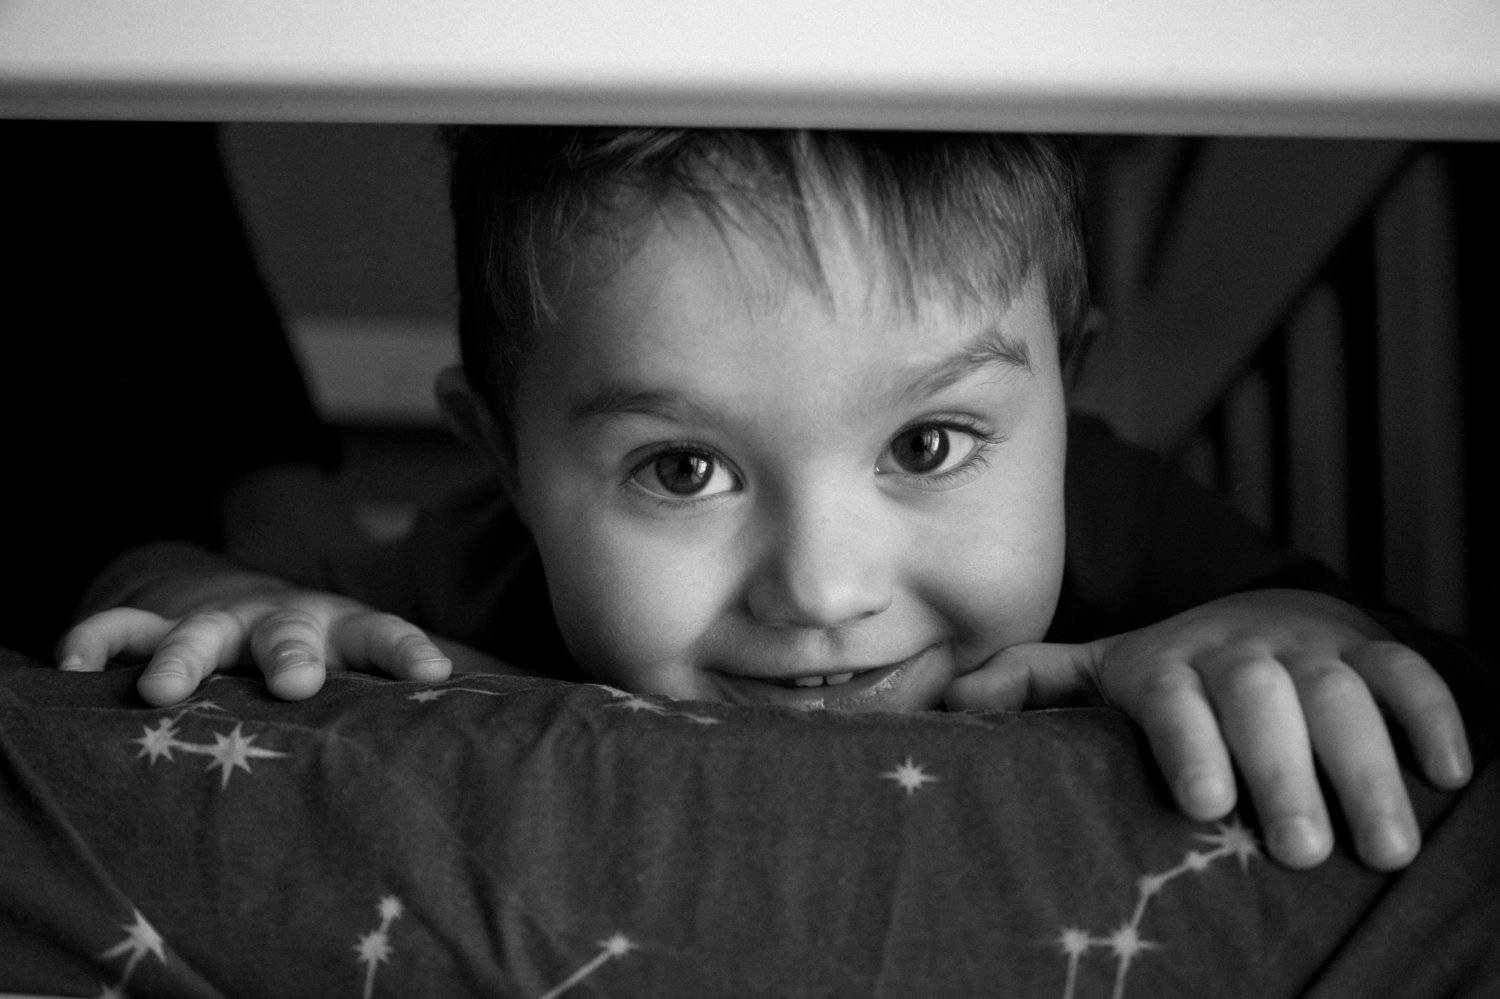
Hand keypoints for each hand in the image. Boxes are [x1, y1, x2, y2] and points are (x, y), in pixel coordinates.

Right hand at [57, 590, 453, 705]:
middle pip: (293, 633)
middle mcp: (285, 621)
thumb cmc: (330, 644)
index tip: (434, 675)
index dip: (409, 651)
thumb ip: (462, 676)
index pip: (388, 637)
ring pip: (199, 633)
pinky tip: (72, 664)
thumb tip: (565, 702)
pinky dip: (98, 640)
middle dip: (292, 653)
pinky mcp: (157, 620)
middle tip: (295, 681)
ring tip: (164, 690)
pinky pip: (119, 627)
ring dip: (184, 657)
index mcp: (348, 632)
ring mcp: (219, 619)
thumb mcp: (383, 654)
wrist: (241, 594)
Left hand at [945, 589, 1471, 870]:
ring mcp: (1310, 651)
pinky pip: (1409, 676)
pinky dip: (1432, 716)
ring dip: (1365, 767)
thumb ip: (1032, 684)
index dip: (1191, 743)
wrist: (1260, 616)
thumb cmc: (1174, 670)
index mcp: (1169, 665)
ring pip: (1341, 697)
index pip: (1175, 697)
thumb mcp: (1099, 671)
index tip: (1205, 802)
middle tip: (1299, 849)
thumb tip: (949, 702)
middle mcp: (1240, 654)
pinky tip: (1448, 773)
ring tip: (1383, 846)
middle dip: (1284, 771)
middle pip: (1263, 702)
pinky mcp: (1371, 651)